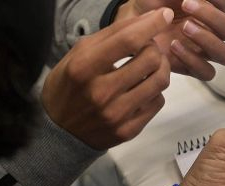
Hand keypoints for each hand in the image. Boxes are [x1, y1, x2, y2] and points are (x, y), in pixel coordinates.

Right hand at [42, 9, 173, 149]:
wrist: (60, 131)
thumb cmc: (70, 86)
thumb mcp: (78, 55)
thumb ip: (111, 36)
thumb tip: (147, 20)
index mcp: (83, 68)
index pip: (128, 41)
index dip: (151, 24)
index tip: (164, 14)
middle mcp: (101, 92)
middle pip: (151, 59)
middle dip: (155, 47)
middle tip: (149, 47)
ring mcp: (116, 114)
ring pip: (160, 81)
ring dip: (161, 67)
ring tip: (152, 65)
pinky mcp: (129, 130)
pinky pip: (157, 102)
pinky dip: (155, 90)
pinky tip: (144, 87)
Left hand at [115, 0, 224, 79]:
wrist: (133, 21)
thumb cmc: (153, 3)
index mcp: (214, 10)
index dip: (220, 0)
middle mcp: (214, 32)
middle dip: (212, 17)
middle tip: (186, 6)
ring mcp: (205, 51)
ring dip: (208, 41)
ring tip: (183, 28)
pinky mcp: (193, 67)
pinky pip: (206, 72)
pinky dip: (192, 59)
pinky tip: (173, 45)